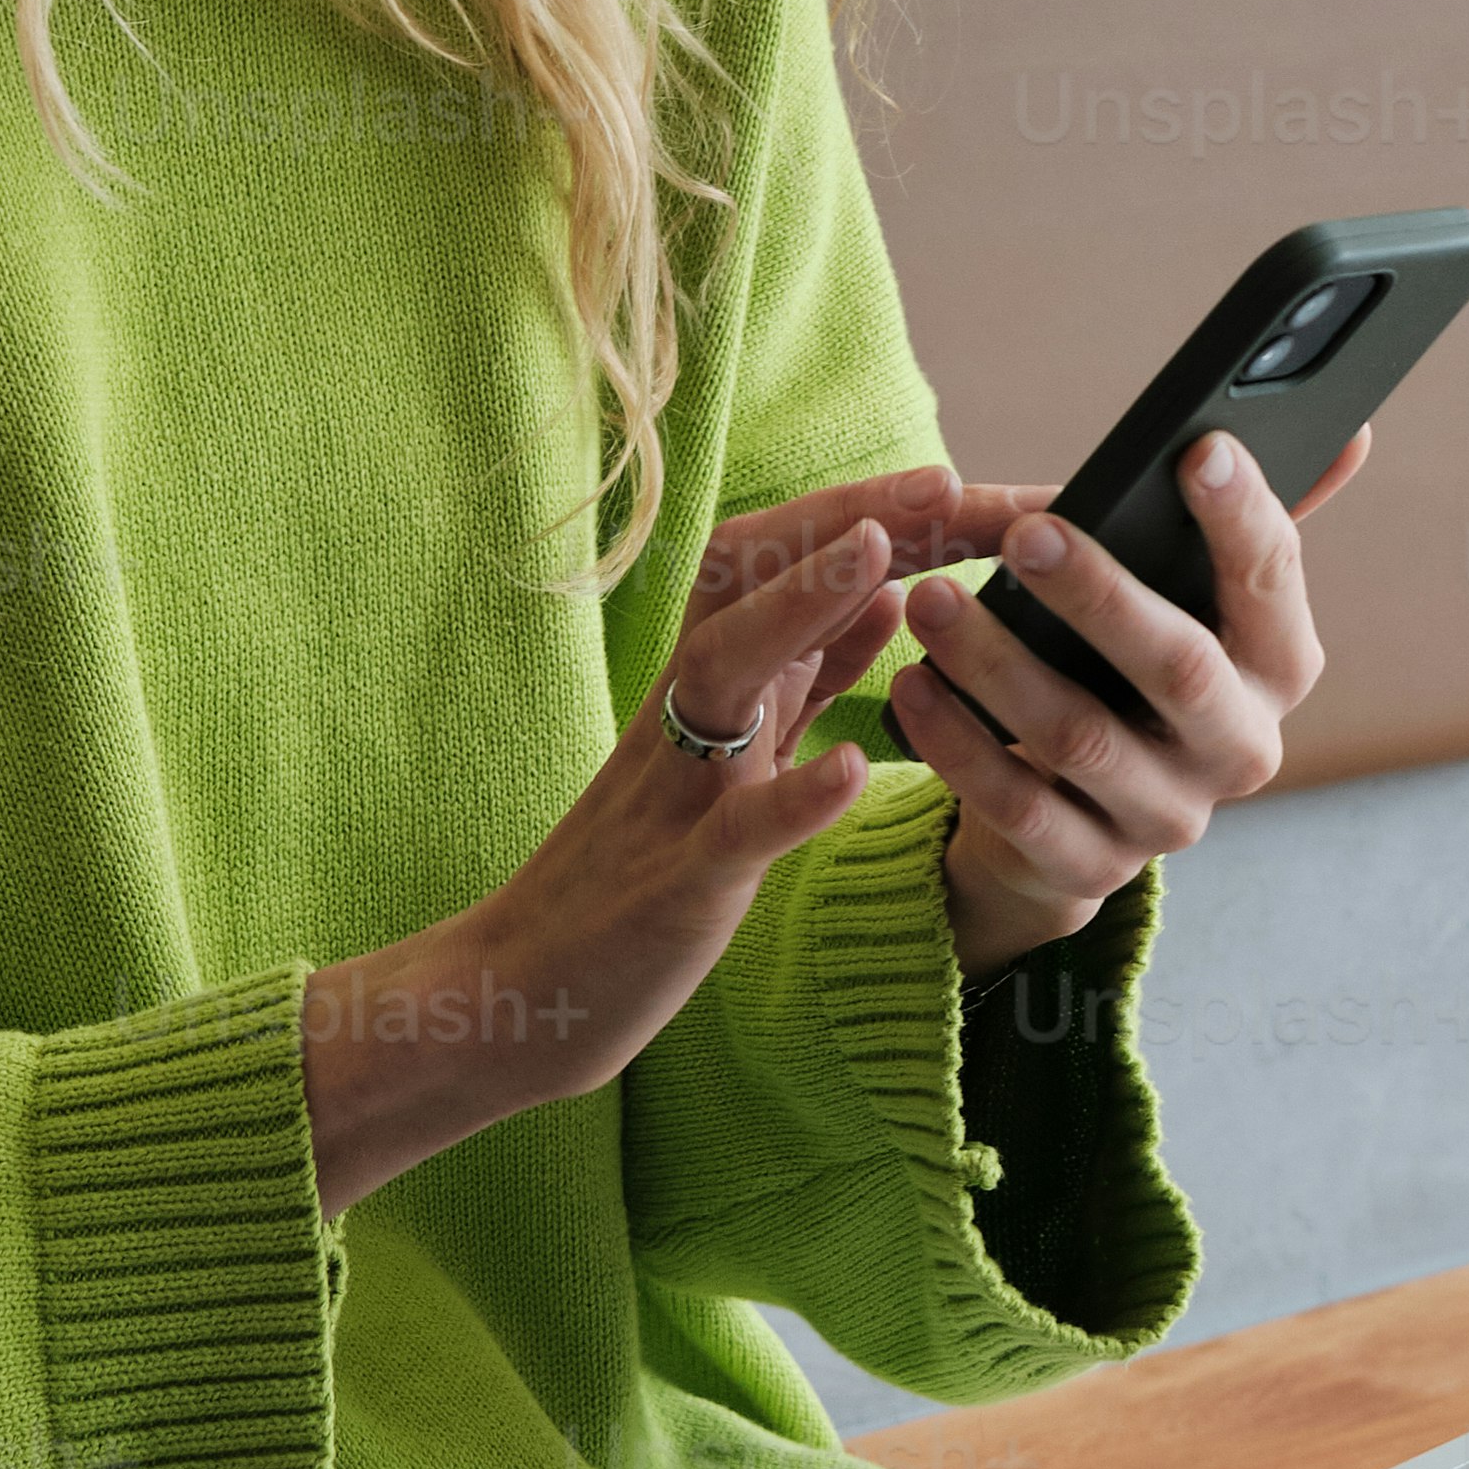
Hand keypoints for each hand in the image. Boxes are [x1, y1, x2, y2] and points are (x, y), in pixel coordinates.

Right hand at [297, 465, 1010, 1212]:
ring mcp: (672, 796)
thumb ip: (804, 679)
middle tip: (942, 480)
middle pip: (745, 581)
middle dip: (839, 520)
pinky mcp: (674, 886)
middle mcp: (682, 718)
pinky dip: (793, 796)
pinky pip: (733, 832)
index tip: (950, 479)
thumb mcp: (731, 758)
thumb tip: (889, 591)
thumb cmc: (632, 878)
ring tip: (880, 557)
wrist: (518, 990)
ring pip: (724, 673)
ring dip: (799, 607)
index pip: (775, 569)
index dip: (859, 515)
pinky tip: (853, 767)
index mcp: (705, 690)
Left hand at [887, 426, 1372, 976]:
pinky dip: (957, 743)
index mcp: (1279, 666)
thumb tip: (1354, 431)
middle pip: (1180, 666)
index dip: (1243, 517)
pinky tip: (912, 687)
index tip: (1198, 446)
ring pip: (1081, 738)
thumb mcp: (1189, 602)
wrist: (1077, 815)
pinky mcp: (1089, 870)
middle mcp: (1239, 748)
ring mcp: (1168, 819)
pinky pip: (1016, 808)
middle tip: (1026, 530)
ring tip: (932, 598)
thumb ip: (1247, 526)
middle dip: (1101, 593)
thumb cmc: (1131, 669)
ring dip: (1000, 662)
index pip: (1274, 583)